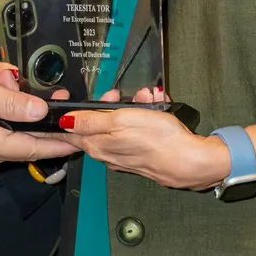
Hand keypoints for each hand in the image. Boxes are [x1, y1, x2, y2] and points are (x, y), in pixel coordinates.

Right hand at [0, 54, 74, 170]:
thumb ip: (11, 102)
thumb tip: (41, 112)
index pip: (31, 148)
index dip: (58, 144)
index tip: (80, 140)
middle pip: (23, 139)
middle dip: (35, 114)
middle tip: (40, 90)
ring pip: (11, 130)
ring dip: (15, 105)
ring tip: (0, 77)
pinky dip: (3, 107)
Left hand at [56, 100, 229, 191]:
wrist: (191, 161)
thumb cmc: (158, 139)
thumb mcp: (121, 122)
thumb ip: (90, 122)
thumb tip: (64, 122)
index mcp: (97, 146)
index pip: (72, 130)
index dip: (76, 110)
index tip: (84, 97)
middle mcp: (107, 153)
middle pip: (99, 123)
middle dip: (110, 104)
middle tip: (122, 94)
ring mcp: (125, 155)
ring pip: (121, 124)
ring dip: (132, 106)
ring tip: (149, 97)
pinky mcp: (142, 154)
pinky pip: (137, 130)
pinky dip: (145, 117)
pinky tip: (157, 108)